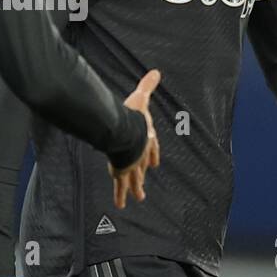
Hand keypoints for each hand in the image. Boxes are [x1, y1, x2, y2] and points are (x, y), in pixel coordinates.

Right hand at [108, 69, 161, 208]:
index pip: (151, 147)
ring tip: (139, 199)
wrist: (129, 133)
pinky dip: (120, 195)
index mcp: (146, 139)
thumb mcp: (141, 98)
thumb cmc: (134, 116)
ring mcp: (132, 165)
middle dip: (144, 176)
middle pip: (143, 167)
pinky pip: (120, 186)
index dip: (152, 154)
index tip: (154, 163)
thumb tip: (156, 71)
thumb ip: (147, 86)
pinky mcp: (122, 172)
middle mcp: (141, 154)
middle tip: (146, 187)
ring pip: (134, 180)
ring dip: (136, 190)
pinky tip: (120, 205)